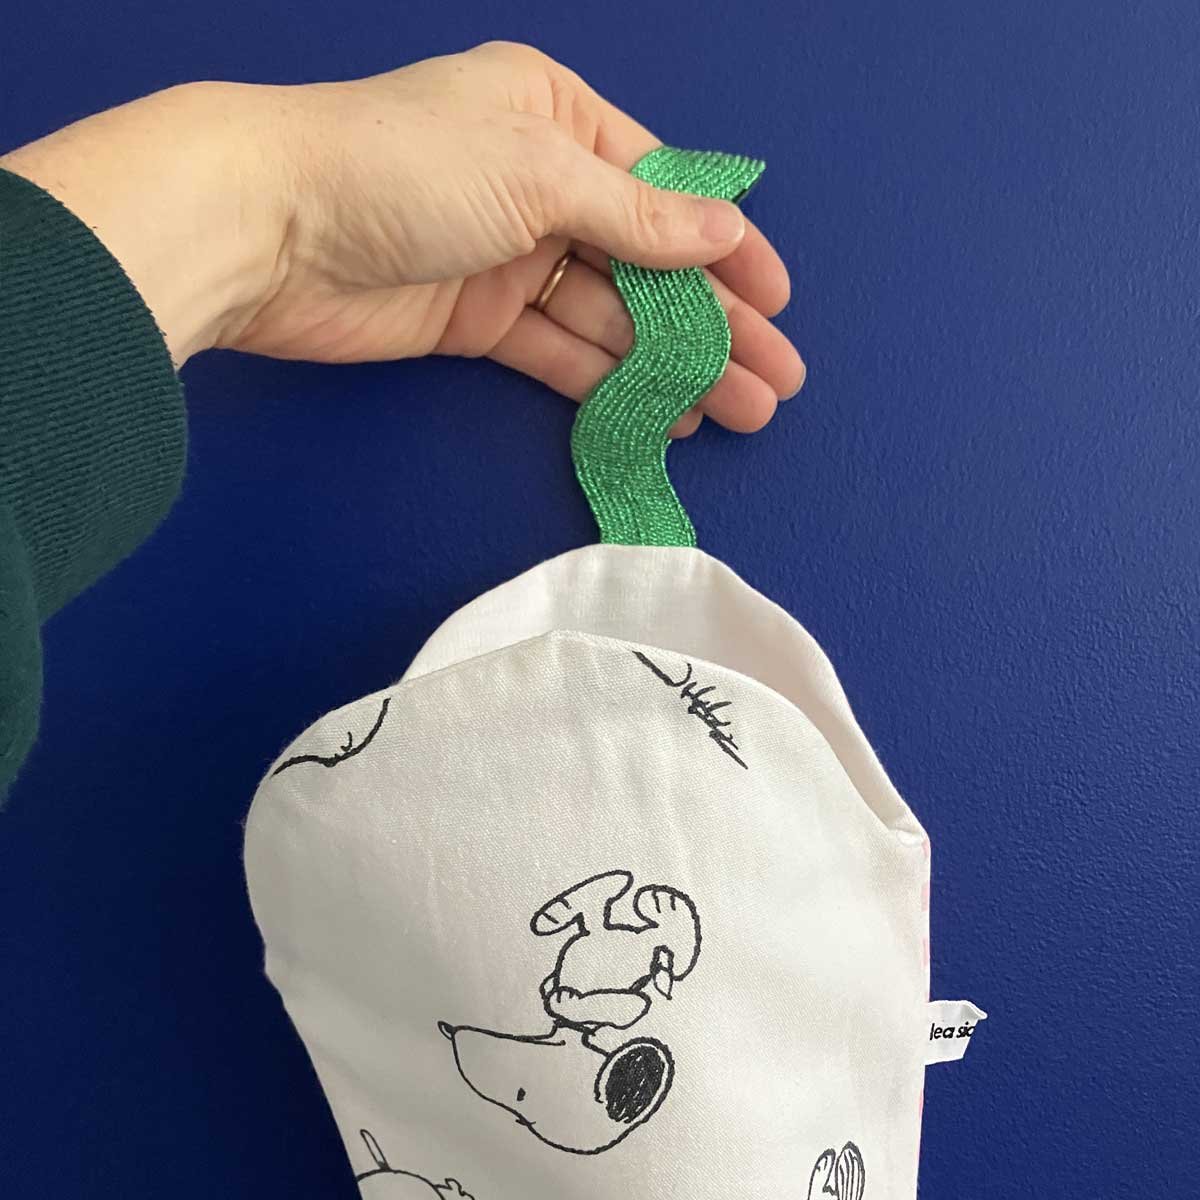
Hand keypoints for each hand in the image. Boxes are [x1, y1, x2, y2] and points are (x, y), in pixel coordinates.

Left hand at [2, 42, 803, 434]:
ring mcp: (506, 258)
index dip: (727, 246)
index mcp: (557, 117)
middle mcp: (537, 184)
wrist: (266, 228)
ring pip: (610, 318)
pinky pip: (560, 353)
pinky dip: (609, 384)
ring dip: (673, 365)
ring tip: (739, 410)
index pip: (664, 187)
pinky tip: (663, 415)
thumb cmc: (404, 166)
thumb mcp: (540, 171)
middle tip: (775, 379)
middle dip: (713, 322)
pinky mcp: (475, 323)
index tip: (779, 299)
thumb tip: (724, 234)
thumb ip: (637, 216)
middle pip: (646, 262)